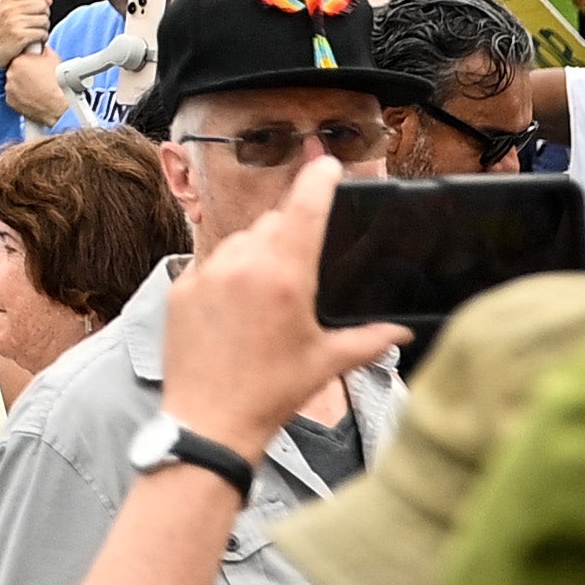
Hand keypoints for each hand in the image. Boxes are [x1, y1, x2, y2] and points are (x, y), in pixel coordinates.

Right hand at [0, 0, 53, 70]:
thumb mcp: (6, 13)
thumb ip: (26, 4)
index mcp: (6, 0)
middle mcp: (9, 9)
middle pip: (41, 4)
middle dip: (44, 14)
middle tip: (36, 21)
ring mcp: (14, 22)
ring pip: (44, 20)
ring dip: (43, 28)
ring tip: (33, 32)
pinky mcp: (20, 36)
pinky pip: (42, 33)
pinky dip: (42, 38)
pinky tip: (33, 41)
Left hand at [154, 159, 403, 452]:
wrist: (210, 421)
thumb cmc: (272, 393)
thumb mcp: (326, 363)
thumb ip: (369, 340)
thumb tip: (403, 332)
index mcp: (284, 276)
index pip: (304, 209)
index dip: (317, 181)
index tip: (325, 163)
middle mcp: (242, 263)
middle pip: (272, 224)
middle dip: (290, 232)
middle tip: (302, 263)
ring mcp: (207, 273)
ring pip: (239, 241)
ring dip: (257, 252)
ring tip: (268, 295)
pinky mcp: (181, 287)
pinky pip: (210, 265)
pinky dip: (227, 275)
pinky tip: (236, 309)